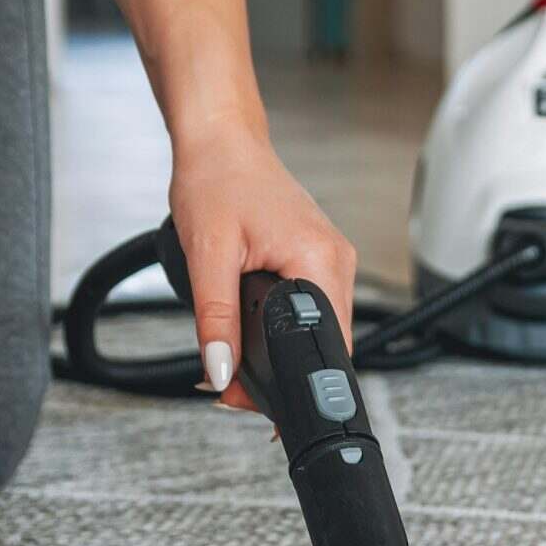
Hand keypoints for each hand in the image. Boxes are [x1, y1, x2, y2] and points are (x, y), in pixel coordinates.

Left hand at [169, 120, 355, 412]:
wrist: (221, 140)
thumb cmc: (217, 179)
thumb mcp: (207, 255)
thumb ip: (216, 320)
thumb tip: (222, 372)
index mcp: (321, 261)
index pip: (328, 346)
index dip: (295, 384)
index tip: (259, 405)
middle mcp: (338, 262)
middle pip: (327, 344)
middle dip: (282, 374)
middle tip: (231, 387)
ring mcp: (332, 260)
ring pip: (320, 330)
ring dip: (283, 352)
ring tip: (236, 359)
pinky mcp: (319, 259)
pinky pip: (313, 308)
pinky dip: (285, 327)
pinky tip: (255, 328)